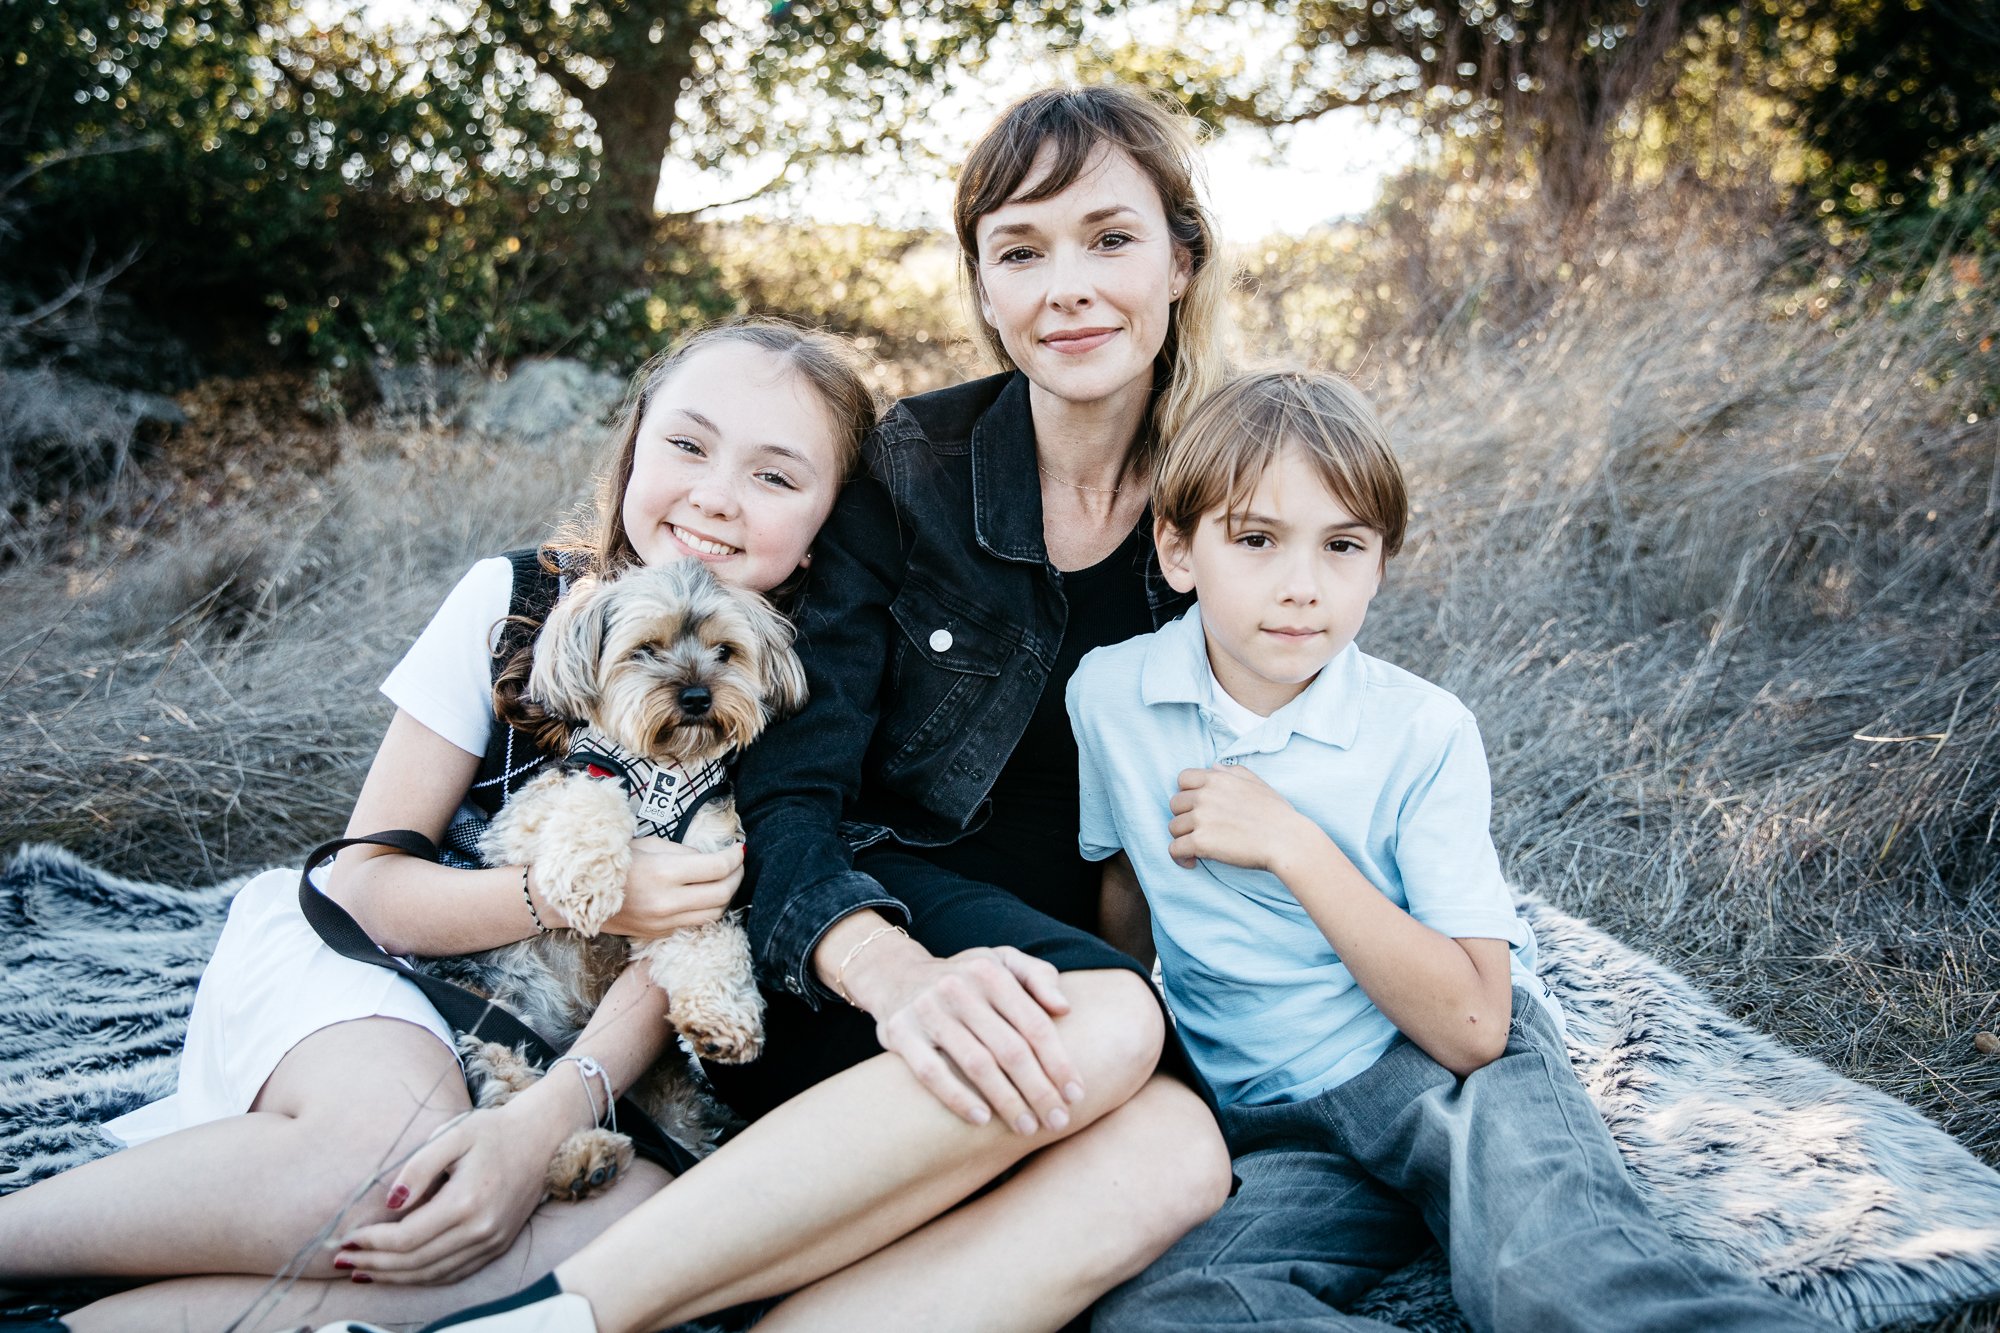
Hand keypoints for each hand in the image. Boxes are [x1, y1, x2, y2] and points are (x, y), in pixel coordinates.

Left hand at [336, 1085, 578, 1283]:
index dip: (371, 1242)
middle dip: (373, 1264)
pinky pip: (452, 1274)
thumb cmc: (495, 1132)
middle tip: (342, 1261)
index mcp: (468, 1201)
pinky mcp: (497, 1247)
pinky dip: (421, 1278)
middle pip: (415, 1262)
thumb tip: (389, 1204)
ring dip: (392, 1277)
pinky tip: (398, 1272)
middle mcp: (481, 1230)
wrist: (542, 1139)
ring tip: (361, 1272)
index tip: (346, 1238)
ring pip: (432, 1274)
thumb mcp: (453, 1135)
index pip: (407, 1237)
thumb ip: (418, 1168)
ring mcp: (492, 1243)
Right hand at [599, 838, 743, 938]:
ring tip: (726, 879)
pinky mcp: (660, 934)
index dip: (734, 857)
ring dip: (726, 896)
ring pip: (714, 914)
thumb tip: (713, 859)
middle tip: (737, 863)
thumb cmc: (613, 862)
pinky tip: (706, 894)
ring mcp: (664, 922)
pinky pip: (696, 922)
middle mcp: (667, 902)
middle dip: (737, 876)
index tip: (739, 849)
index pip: (717, 868)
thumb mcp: (649, 845)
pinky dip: (708, 908)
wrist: (578, 895)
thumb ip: (684, 853)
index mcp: (664, 873)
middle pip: (723, 894)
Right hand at [850, 941, 1082, 1134]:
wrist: (895, 975)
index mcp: (990, 971)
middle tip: (1058, 1121)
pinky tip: (982, 1120)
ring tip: (1027, 1128)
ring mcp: (928, 1010)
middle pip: (1010, 1049)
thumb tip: (1065, 1007)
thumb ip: (1038, 976)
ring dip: (1007, 1101)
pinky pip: (932, 1073)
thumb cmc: (965, 978)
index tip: (1076, 1095)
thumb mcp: (1002, 961)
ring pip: (976, 1064)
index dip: (1059, 1063)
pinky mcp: (901, 1032)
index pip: (1034, 1024)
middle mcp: (959, 988)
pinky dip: (958, 1098)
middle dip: (1039, 1090)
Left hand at [1168, 765, 1321, 872]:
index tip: (1196, 807)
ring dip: (1184, 838)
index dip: (1187, 793)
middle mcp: (1205, 795)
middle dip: (1184, 816)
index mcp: (1218, 779)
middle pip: (1175, 804)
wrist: (1287, 841)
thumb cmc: (1278, 815)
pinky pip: (1174, 849)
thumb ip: (1233, 772)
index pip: (1183, 778)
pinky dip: (1180, 858)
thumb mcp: (1258, 783)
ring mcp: (1201, 818)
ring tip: (1197, 847)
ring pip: (1173, 827)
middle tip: (1199, 829)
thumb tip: (1214, 765)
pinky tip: (1191, 862)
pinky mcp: (1200, 842)